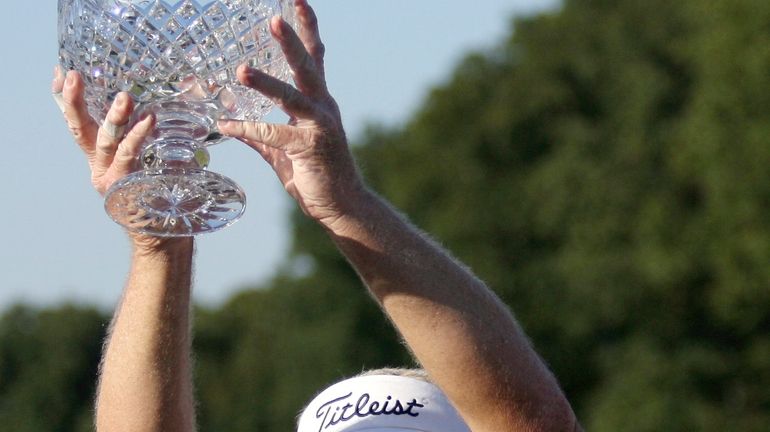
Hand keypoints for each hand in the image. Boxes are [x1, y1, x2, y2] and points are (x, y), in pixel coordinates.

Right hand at [53, 67, 189, 252]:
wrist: (168, 232)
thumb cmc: (167, 189)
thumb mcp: (157, 153)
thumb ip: (159, 130)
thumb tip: (188, 86)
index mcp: (101, 157)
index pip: (80, 123)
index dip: (68, 99)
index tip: (60, 73)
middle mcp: (100, 167)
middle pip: (82, 129)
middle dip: (75, 101)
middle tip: (75, 76)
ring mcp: (110, 180)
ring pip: (107, 143)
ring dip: (116, 119)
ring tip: (125, 98)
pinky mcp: (125, 189)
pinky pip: (130, 158)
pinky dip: (138, 138)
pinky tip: (148, 121)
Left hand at [218, 0, 363, 228]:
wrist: (342, 206)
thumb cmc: (315, 175)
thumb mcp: (282, 150)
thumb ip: (259, 134)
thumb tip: (230, 121)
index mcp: (319, 102)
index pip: (315, 58)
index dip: (307, 28)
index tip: (296, 0)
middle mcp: (324, 108)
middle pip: (308, 66)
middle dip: (292, 40)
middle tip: (274, 18)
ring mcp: (321, 126)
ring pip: (293, 96)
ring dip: (267, 82)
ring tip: (242, 68)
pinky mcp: (313, 147)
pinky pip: (276, 134)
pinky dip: (249, 129)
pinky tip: (227, 125)